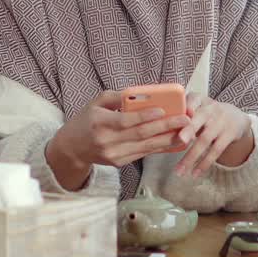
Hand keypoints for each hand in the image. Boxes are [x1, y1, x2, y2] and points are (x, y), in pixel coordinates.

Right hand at [48, 91, 192, 169]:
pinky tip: (173, 141)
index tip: (163, 110)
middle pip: (141, 134)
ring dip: (168, 139)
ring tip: (185, 132)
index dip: (145, 116)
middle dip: (166, 126)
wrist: (72, 148)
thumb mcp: (96, 103)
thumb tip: (142, 94)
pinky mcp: (119, 163)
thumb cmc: (86, 120)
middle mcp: (107, 141)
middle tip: (185, 119)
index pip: (126, 121)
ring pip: (146, 147)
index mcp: (100, 123)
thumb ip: (117, 97)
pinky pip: (143, 153)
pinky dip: (159, 147)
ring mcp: (114, 154)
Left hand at [173, 93, 252, 177]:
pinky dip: (204, 163)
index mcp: (200, 100)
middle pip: (199, 119)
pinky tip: (195, 173)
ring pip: (205, 140)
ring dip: (191, 157)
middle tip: (180, 140)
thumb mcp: (198, 106)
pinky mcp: (230, 135)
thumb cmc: (207, 113)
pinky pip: (216, 151)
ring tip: (180, 171)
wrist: (236, 117)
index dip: (188, 106)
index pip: (193, 99)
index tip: (179, 115)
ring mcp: (222, 122)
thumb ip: (181, 113)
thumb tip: (161, 127)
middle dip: (189, 129)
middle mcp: (212, 109)